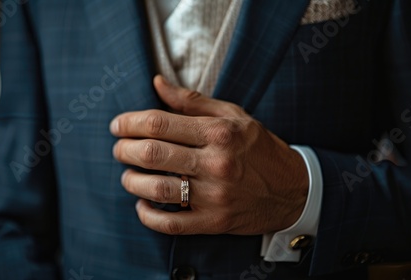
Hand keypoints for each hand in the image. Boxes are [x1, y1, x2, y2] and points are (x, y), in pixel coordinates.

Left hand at [110, 75, 308, 234]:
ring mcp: (215, 195)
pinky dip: (147, 215)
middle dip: (124, 150)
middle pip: (151, 153)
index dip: (129, 123)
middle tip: (120, 149)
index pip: (159, 123)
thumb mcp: (233, 116)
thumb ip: (192, 102)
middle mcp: (216, 163)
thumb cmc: (259, 148)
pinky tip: (142, 204)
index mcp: (218, 133)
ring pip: (155, 188)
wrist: (292, 189)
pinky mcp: (214, 221)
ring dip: (131, 181)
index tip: (118, 125)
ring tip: (128, 174)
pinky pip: (170, 223)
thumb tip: (158, 83)